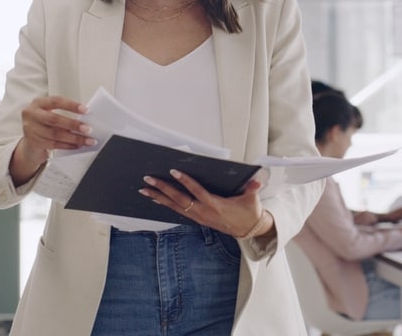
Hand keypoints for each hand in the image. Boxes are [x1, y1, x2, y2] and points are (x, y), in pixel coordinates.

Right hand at [11, 96, 94, 184]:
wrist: (28, 143)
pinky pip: (54, 144)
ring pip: (56, 134)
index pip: (56, 101)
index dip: (71, 105)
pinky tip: (77, 145)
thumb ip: (63, 113)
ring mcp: (31, 129)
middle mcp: (32, 114)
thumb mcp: (49, 114)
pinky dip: (68, 145)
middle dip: (73, 124)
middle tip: (87, 128)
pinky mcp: (33, 142)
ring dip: (74, 138)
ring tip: (86, 140)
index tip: (86, 110)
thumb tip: (85, 118)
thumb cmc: (43, 124)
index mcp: (38, 103)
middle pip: (55, 119)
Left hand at [140, 169, 268, 237]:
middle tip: (149, 179)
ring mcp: (199, 217)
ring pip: (175, 206)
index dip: (185, 181)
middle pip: (179, 199)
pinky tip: (155, 199)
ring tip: (144, 189)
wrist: (249, 230)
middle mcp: (203, 212)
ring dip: (159, 197)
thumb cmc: (249, 212)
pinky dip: (165, 204)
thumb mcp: (253, 201)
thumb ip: (253, 190)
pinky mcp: (197, 219)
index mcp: (216, 205)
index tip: (174, 171)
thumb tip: (256, 181)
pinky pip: (178, 210)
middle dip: (163, 188)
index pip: (197, 191)